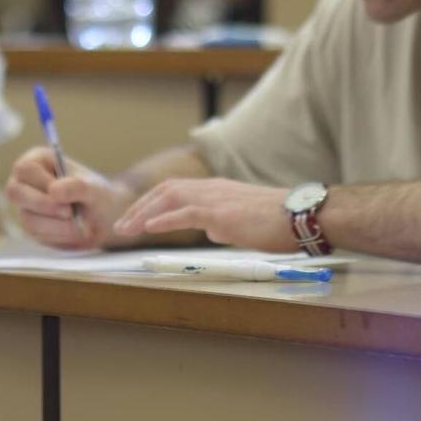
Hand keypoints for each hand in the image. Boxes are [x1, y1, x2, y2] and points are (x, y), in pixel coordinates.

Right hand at [4, 147, 134, 250]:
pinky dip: (57, 234)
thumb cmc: (98, 195)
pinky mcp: (31, 225)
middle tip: (69, 212)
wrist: (104, 220)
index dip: (40, 183)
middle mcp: (27, 182)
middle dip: (43, 205)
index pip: (24, 168)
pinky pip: (35, 234)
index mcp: (39, 161)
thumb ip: (76, 186)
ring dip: (55, 224)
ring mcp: (26, 205)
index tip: (60, 194)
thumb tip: (54, 191)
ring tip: (79, 223)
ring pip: (26, 217)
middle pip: (14, 192)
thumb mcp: (94, 189)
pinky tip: (73, 230)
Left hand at [111, 178, 295, 253]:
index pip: (174, 190)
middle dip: (140, 207)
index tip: (135, 218)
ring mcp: (216, 199)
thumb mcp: (243, 222)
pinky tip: (149, 228)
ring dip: (144, 213)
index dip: (151, 202)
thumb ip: (223, 223)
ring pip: (170, 198)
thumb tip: (211, 231)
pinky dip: (165, 220)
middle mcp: (212, 188)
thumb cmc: (278, 222)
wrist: (300, 215)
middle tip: (121, 226)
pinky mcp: (222, 213)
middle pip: (165, 190)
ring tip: (126, 229)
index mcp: (216, 189)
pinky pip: (186, 214)